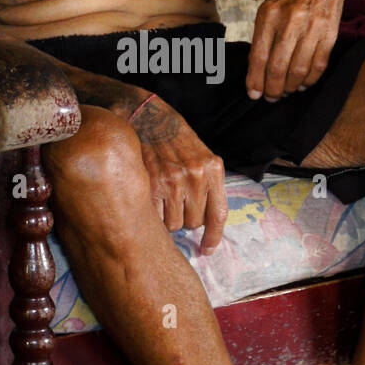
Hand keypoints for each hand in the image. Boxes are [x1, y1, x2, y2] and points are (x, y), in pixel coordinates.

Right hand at [130, 96, 228, 254]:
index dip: (213, 237)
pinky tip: (149, 197)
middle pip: (193, 222)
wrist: (146, 114)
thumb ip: (207, 183)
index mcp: (213, 168)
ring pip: (173, 224)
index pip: (218, 214)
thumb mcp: (201, 154)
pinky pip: (156, 217)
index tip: (207, 250)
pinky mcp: (152, 184)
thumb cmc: (173, 137)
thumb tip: (207, 223)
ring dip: (167, 216)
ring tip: (161, 195)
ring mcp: (173, 180)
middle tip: (174, 200)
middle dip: (184, 217)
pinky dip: (152, 213)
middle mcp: (196, 175)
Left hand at [245, 0, 352, 100]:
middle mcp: (290, 21)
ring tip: (287, 91)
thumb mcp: (270, 4)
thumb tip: (257, 68)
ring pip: (298, 70)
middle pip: (277, 68)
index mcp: (269, 13)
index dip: (255, 80)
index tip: (254, 94)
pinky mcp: (330, 33)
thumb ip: (264, 34)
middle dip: (273, 89)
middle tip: (271, 97)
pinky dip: (310, 79)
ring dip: (291, 87)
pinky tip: (304, 83)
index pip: (258, 56)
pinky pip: (318, 64)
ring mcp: (312, 27)